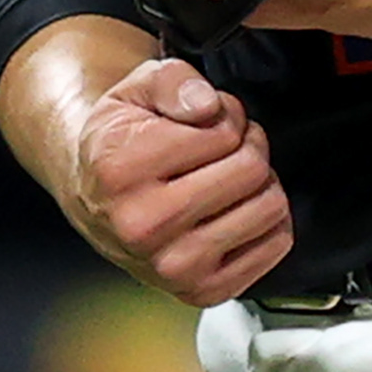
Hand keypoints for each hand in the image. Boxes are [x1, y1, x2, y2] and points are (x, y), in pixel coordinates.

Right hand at [65, 56, 292, 306]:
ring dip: (259, 183)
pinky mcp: (201, 291)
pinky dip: (267, 221)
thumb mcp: (137, 88)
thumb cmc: (123, 140)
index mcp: (120, 171)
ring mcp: (171, 267)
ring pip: (269, 208)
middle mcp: (142, 227)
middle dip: (247, 146)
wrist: (96, 196)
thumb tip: (208, 107)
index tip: (205, 122)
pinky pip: (275, 246)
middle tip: (224, 146)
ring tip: (229, 175)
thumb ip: (174, 80)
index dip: (226, 115)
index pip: (224, 132)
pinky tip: (236, 208)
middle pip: (251, 170)